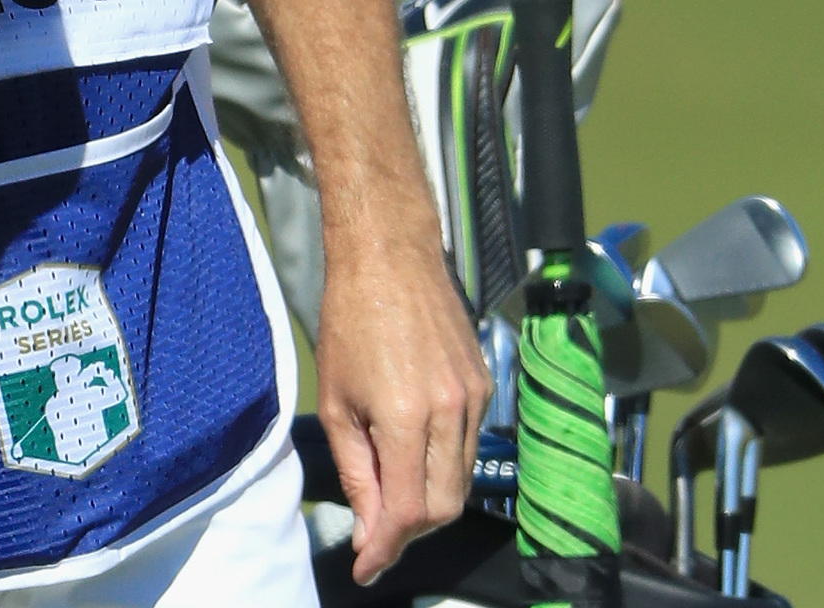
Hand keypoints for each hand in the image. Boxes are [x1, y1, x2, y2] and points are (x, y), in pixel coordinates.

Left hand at [311, 231, 488, 582]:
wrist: (390, 256)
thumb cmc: (351, 321)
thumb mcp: (337, 402)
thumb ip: (357, 472)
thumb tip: (370, 529)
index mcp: (407, 417)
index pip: (407, 512)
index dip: (386, 548)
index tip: (366, 567)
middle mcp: (452, 412)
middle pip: (443, 507)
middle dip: (409, 532)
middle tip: (376, 536)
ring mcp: (476, 398)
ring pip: (461, 481)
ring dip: (428, 502)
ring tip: (390, 496)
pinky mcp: (486, 384)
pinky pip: (469, 445)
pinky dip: (443, 465)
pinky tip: (414, 453)